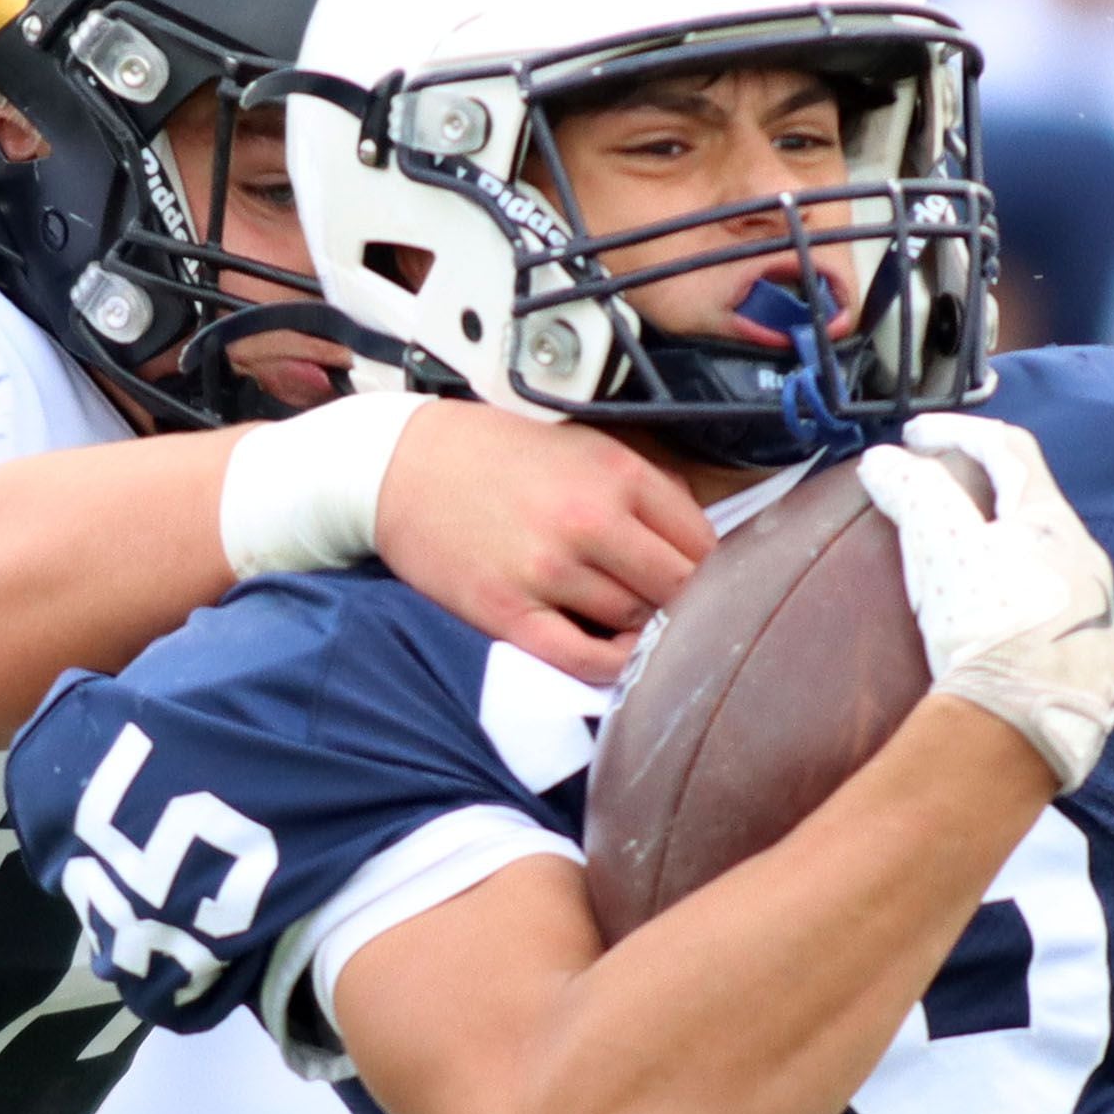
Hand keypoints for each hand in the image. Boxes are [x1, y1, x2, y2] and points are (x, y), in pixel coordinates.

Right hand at [375, 402, 714, 683]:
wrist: (401, 465)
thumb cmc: (499, 456)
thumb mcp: (583, 446)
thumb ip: (643, 489)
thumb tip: (700, 544)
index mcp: (618, 474)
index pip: (702, 542)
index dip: (713, 570)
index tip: (706, 583)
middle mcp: (590, 520)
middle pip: (677, 588)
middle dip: (686, 606)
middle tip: (682, 615)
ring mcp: (548, 570)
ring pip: (635, 623)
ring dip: (644, 631)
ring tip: (638, 626)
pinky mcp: (509, 612)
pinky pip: (584, 660)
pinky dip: (611, 666)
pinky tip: (616, 655)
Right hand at [858, 414, 1113, 791]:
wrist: (1024, 731)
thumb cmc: (985, 625)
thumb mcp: (938, 546)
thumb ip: (912, 491)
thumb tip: (884, 461)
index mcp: (1052, 523)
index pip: (1009, 449)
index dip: (959, 431)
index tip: (916, 435)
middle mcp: (1087, 562)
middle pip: (1036, 507)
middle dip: (987, 492)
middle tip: (941, 496)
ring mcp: (1097, 617)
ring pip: (1052, 562)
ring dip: (1008, 549)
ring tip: (966, 563)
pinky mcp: (1095, 668)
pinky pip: (1057, 616)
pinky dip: (1022, 602)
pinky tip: (1000, 625)